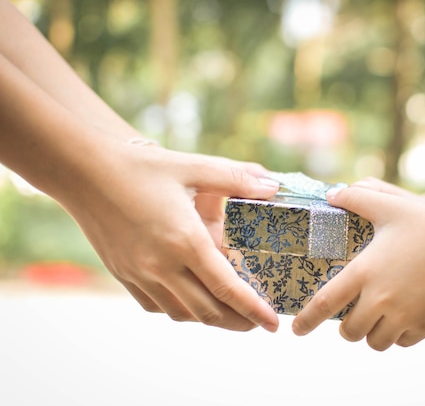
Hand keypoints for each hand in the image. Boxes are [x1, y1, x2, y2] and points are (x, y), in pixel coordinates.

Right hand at [60, 143, 279, 331]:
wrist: (83, 172)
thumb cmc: (141, 168)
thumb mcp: (193, 167)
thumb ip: (236, 178)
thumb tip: (272, 187)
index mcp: (184, 241)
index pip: (228, 288)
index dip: (254, 310)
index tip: (273, 324)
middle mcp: (161, 265)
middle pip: (208, 311)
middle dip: (238, 322)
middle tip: (257, 322)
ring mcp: (138, 274)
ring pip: (181, 313)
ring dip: (209, 317)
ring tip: (229, 312)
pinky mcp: (123, 275)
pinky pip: (155, 305)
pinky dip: (179, 309)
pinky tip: (190, 299)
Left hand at [292, 184, 424, 349]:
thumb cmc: (424, 223)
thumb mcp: (387, 206)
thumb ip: (356, 198)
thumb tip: (331, 194)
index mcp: (364, 272)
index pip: (324, 304)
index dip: (306, 321)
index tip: (295, 330)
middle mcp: (380, 299)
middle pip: (349, 331)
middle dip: (346, 326)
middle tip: (351, 315)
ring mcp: (404, 315)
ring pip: (375, 341)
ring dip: (372, 333)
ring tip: (377, 317)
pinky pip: (402, 341)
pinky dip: (398, 334)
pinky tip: (401, 317)